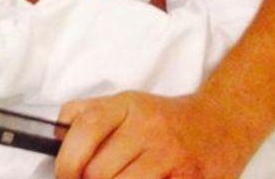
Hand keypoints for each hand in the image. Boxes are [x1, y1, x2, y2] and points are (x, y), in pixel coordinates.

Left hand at [55, 90, 247, 178]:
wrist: (220, 122)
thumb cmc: (165, 119)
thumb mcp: (128, 103)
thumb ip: (88, 113)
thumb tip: (54, 135)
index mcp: (128, 105)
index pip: (86, 128)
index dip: (67, 160)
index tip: (64, 176)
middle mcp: (149, 127)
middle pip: (100, 170)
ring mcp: (170, 156)